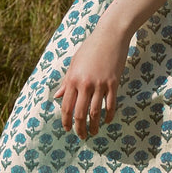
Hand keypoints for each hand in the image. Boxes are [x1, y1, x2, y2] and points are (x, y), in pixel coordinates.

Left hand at [53, 22, 128, 138]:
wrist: (110, 36)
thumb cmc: (90, 48)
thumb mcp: (74, 63)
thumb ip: (66, 82)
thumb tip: (58, 96)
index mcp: (72, 79)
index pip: (66, 106)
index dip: (66, 121)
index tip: (67, 129)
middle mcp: (85, 84)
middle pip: (80, 113)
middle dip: (79, 128)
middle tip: (81, 136)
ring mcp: (100, 84)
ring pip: (95, 112)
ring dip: (94, 126)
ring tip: (94, 133)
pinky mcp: (113, 83)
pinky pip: (110, 105)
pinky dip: (108, 116)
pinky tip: (107, 121)